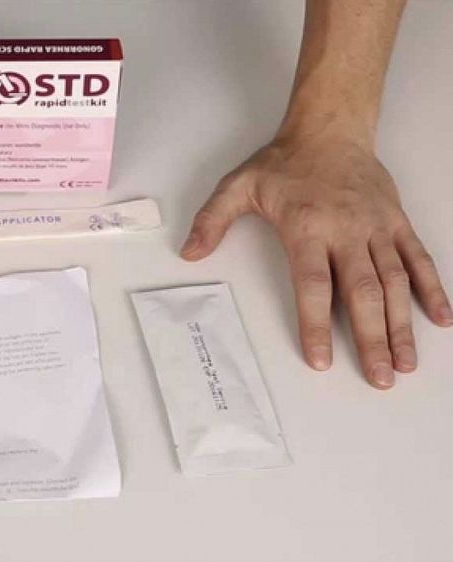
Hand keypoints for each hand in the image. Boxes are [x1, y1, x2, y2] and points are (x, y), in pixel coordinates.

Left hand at [181, 135, 451, 388]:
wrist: (330, 128)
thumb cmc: (284, 162)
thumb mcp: (238, 186)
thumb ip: (212, 221)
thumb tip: (188, 253)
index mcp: (307, 227)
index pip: (314, 285)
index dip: (317, 324)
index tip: (321, 359)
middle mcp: (347, 231)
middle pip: (362, 292)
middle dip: (372, 338)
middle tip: (378, 378)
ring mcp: (377, 227)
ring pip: (395, 282)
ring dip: (402, 324)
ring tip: (405, 363)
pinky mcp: (397, 222)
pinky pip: (419, 258)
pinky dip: (433, 288)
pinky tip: (442, 319)